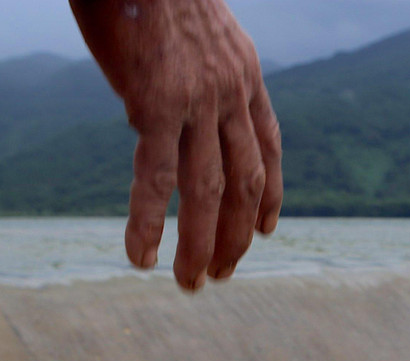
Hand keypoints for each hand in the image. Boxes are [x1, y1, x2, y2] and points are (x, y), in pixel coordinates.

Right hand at [70, 0, 282, 290]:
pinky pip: (156, 178)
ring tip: (190, 283)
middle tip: (219, 274)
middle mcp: (230, 93)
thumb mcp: (192, 28)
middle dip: (234, 236)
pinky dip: (149, 223)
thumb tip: (167, 104)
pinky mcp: (155, 104)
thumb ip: (193, 72)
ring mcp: (197, 101)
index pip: (267, 147)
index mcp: (244, 74)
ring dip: (199, 244)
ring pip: (206, 192)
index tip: (266, 231)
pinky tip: (141, 257)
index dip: (269, 195)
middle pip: (242, 183)